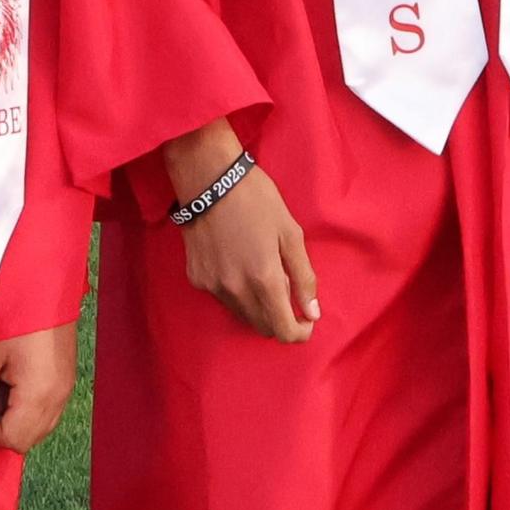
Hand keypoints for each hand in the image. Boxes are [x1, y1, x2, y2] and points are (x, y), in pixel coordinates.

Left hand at [0, 322, 77, 453]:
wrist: (44, 280)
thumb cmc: (12, 314)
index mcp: (38, 395)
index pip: (12, 440)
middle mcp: (58, 398)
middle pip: (28, 438)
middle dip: (4, 427)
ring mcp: (67, 387)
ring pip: (41, 426)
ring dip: (19, 418)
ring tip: (2, 385)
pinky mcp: (69, 376)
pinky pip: (50, 409)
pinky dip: (32, 405)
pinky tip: (18, 378)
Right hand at [164, 119, 319, 342]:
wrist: (208, 177)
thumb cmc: (255, 199)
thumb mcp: (290, 232)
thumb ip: (304, 277)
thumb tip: (313, 313)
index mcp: (264, 279)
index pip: (284, 330)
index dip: (300, 331)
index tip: (306, 318)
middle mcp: (236, 290)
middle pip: (263, 327)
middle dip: (280, 317)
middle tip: (285, 285)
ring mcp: (213, 285)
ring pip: (243, 314)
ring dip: (257, 305)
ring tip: (260, 269)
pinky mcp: (197, 278)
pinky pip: (223, 298)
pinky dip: (236, 290)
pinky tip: (236, 261)